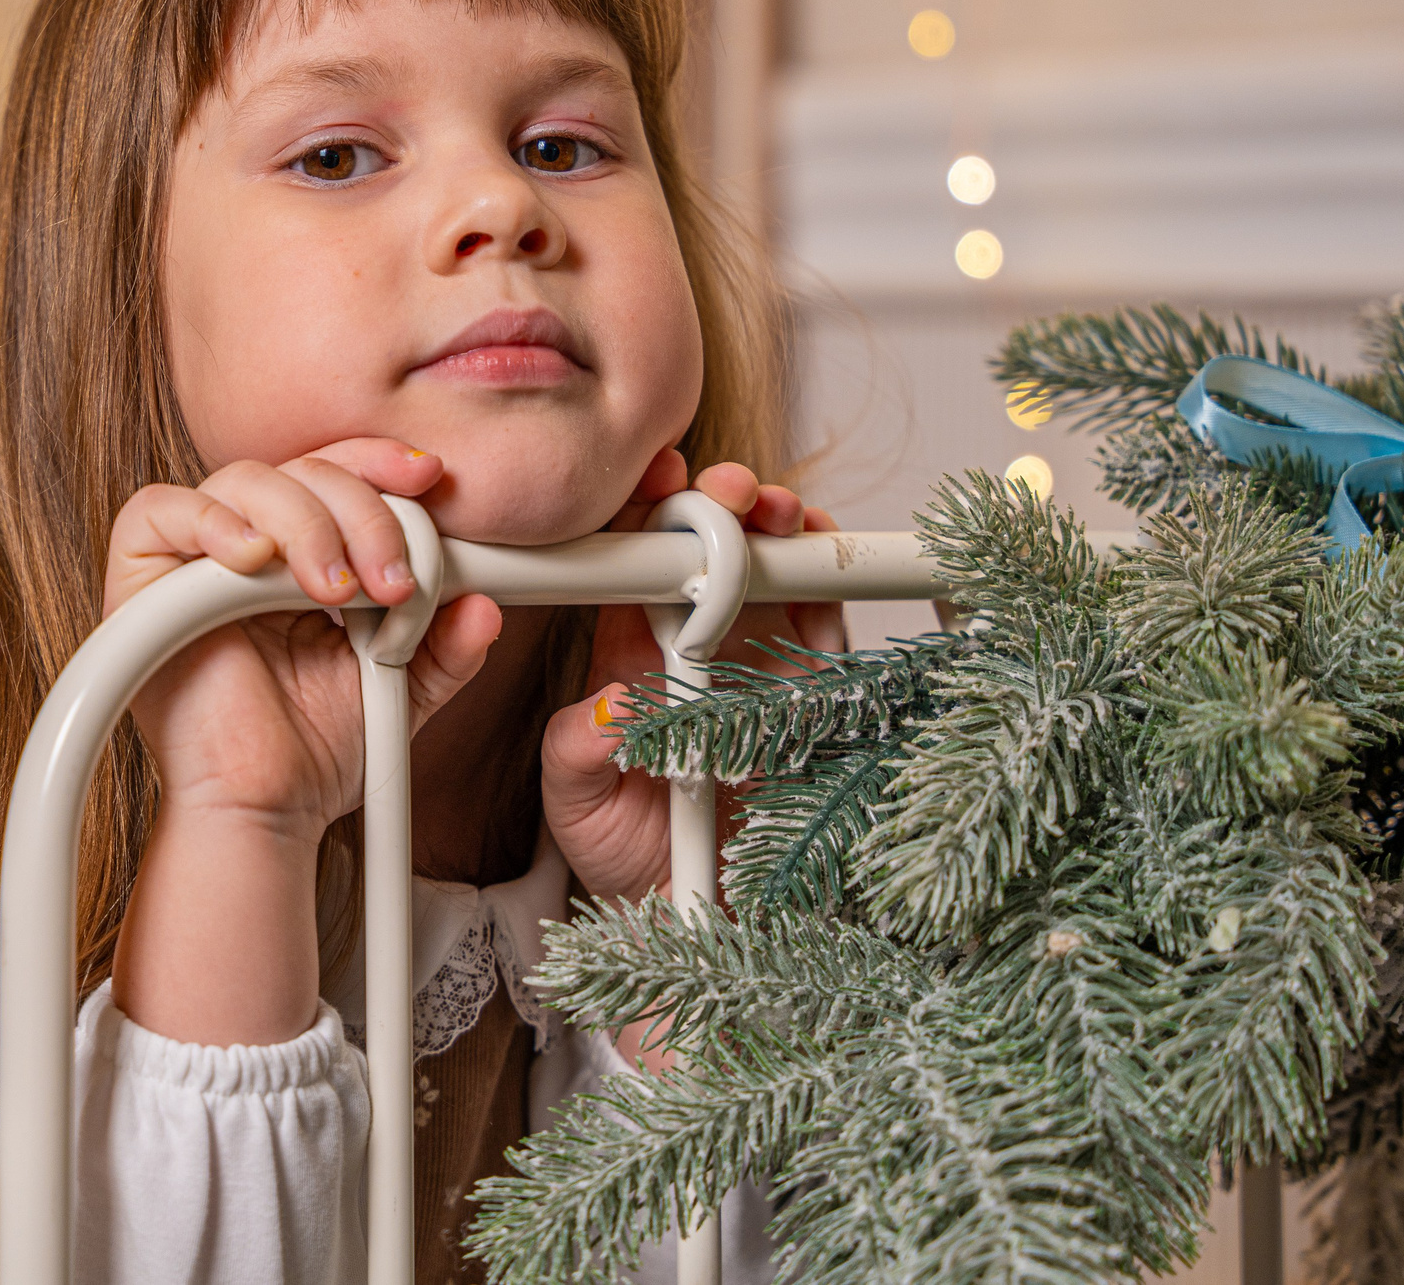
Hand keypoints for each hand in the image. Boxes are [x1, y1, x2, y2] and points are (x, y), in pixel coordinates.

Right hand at [108, 440, 501, 1046]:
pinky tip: (254, 561)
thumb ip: (445, 643)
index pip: (336, 472)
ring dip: (306, 524)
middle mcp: (246, 548)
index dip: (379, 463)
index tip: (432, 481)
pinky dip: (213, 522)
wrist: (268, 812)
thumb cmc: (318, 753)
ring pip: (244, 480)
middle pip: (300, 469)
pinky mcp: (139, 579)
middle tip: (394, 581)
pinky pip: (159, 510)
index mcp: (301, 555)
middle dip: (363, 511)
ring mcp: (190, 560)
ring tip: (337, 593)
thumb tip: (484, 606)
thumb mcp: (406, 686)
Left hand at [541, 452, 847, 900]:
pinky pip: (828, 624)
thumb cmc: (626, 851)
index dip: (643, 514)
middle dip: (721, 503)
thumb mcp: (576, 801)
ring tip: (776, 513)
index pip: (633, 563)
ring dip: (779, 528)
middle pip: (711, 549)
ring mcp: (759, 662)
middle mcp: (696, 645)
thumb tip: (609, 708)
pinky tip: (820, 563)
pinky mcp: (815, 692)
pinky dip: (828, 584)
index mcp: (628, 652)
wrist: (696, 919)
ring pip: (773, 570)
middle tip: (727, 493)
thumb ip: (579, 750)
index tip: (652, 485)